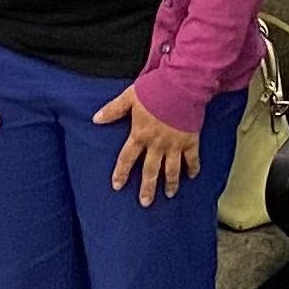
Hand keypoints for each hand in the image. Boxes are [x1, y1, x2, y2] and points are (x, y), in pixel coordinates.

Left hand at [95, 87, 207, 203]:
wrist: (182, 85)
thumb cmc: (156, 89)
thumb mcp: (130, 97)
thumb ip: (113, 110)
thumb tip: (95, 119)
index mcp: (140, 134)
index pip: (127, 158)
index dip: (121, 173)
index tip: (117, 186)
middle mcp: (157, 143)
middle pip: (150, 170)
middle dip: (147, 188)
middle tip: (145, 203)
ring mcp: (175, 144)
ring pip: (172, 169)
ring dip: (170, 183)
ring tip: (170, 195)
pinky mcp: (190, 140)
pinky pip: (192, 158)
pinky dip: (193, 168)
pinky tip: (192, 177)